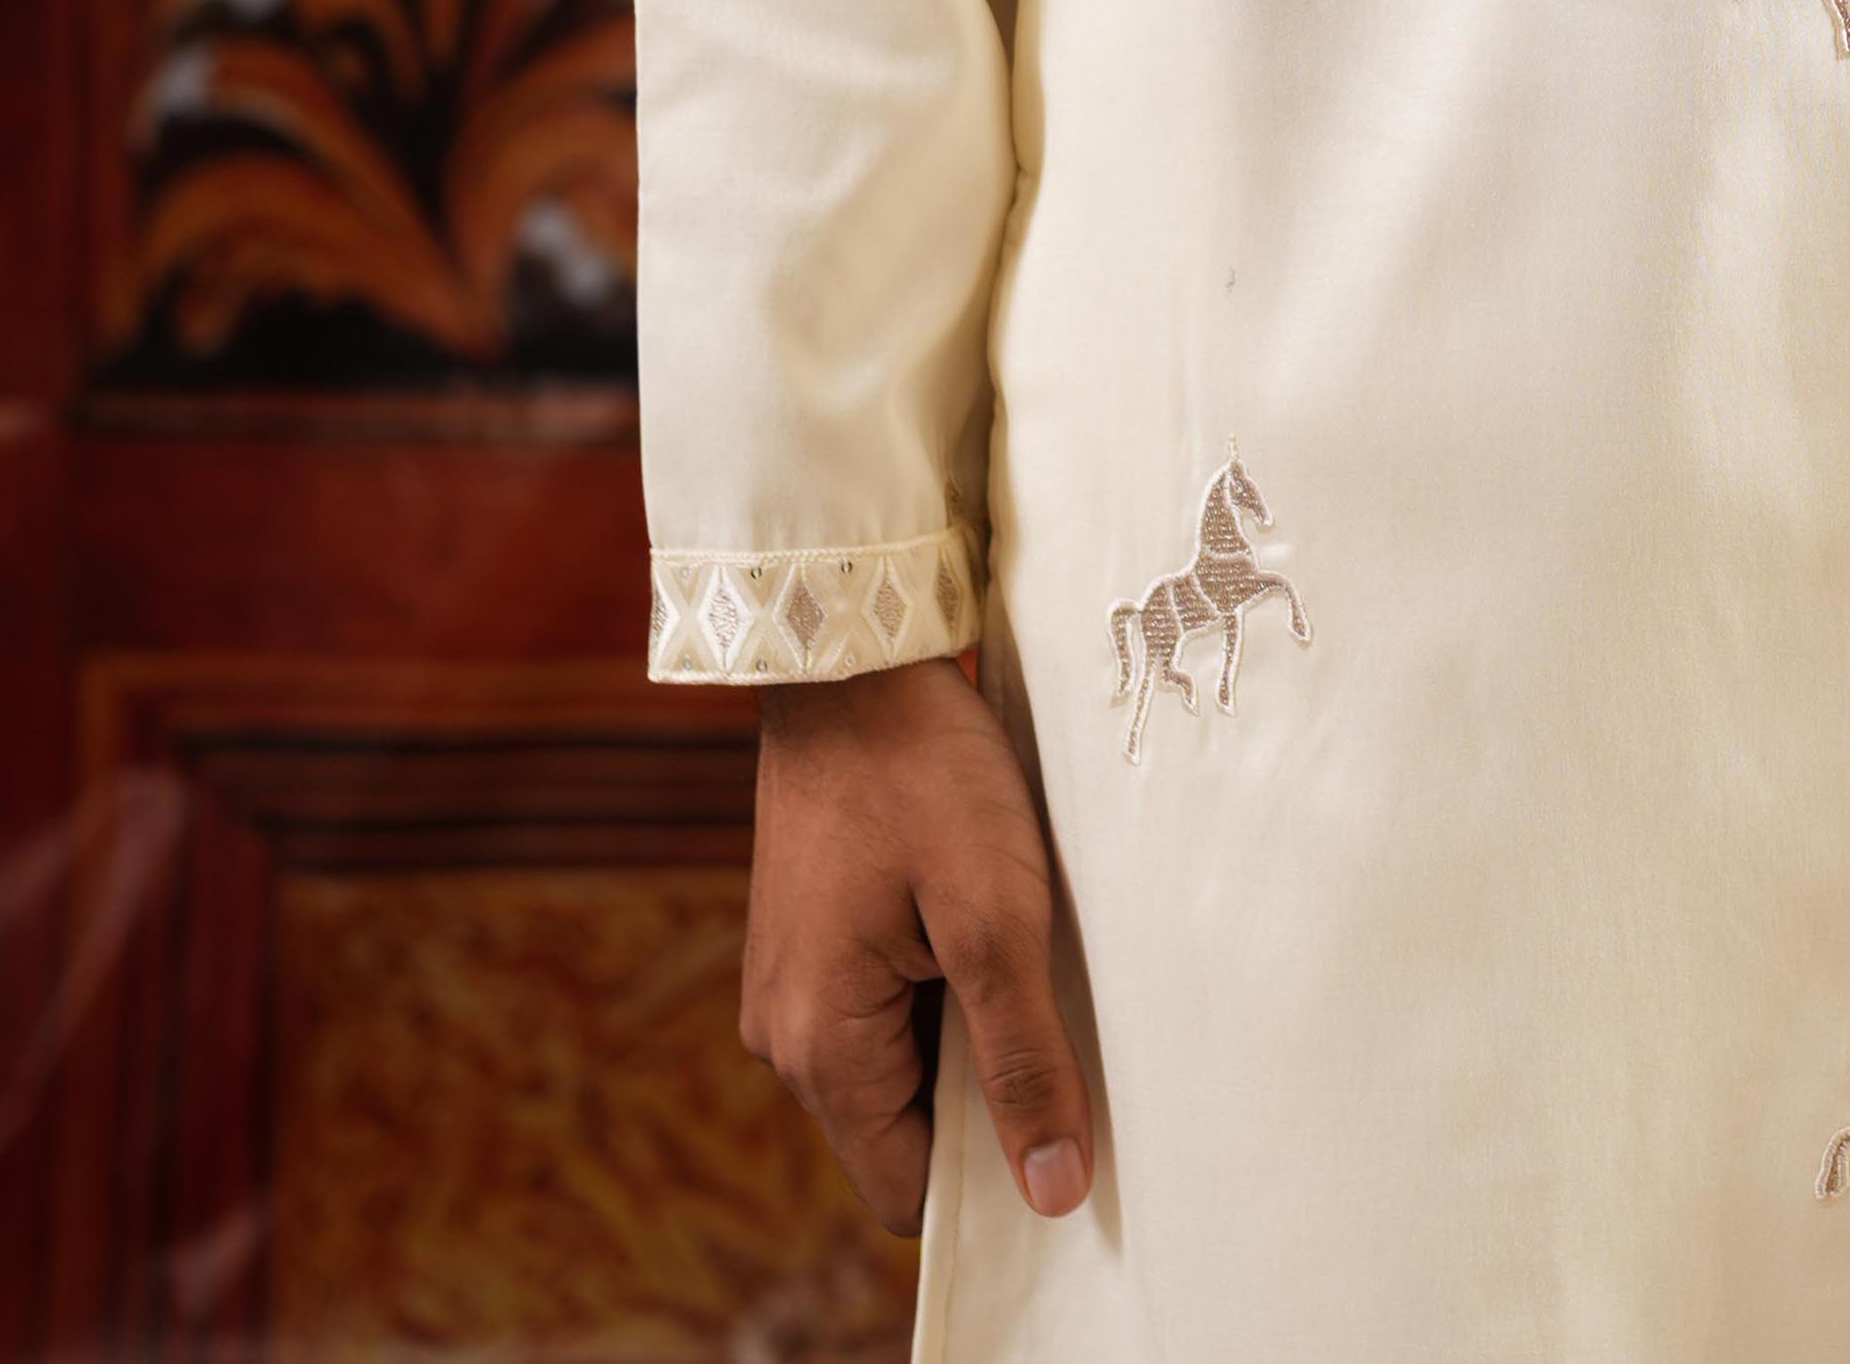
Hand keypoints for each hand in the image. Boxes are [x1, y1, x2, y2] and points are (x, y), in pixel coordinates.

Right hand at [742, 655, 1094, 1235]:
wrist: (850, 657)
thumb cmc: (922, 773)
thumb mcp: (996, 916)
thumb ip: (1023, 1061)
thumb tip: (1053, 1192)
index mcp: (818, 1048)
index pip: (906, 1190)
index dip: (987, 1178)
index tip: (1064, 1130)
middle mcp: (784, 1033)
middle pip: (900, 1127)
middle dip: (981, 1093)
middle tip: (1058, 1021)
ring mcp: (789, 981)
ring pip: (895, 1062)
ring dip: (962, 1028)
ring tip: (1021, 955)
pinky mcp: (806, 935)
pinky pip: (879, 1005)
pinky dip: (936, 984)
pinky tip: (984, 922)